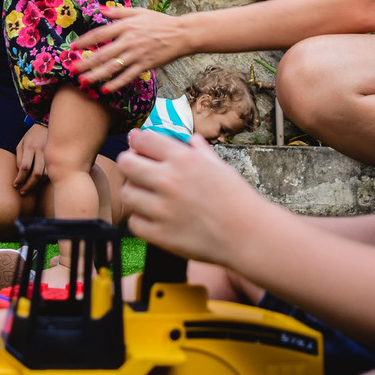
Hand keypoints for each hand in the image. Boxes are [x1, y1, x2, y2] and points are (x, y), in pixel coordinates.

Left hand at [13, 122, 47, 195]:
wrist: (47, 126)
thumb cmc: (31, 137)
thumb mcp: (21, 144)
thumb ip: (19, 158)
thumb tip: (20, 173)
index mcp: (30, 146)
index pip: (25, 166)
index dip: (20, 178)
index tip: (15, 185)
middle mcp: (41, 150)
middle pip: (36, 173)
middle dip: (28, 185)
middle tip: (22, 192)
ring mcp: (50, 154)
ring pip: (45, 174)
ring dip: (37, 184)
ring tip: (29, 189)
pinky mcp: (55, 157)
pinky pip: (51, 172)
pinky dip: (44, 180)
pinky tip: (38, 182)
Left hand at [71, 6, 183, 91]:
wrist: (181, 34)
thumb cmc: (159, 22)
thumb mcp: (138, 12)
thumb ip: (118, 11)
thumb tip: (99, 9)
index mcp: (126, 26)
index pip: (100, 34)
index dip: (85, 41)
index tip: (72, 47)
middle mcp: (129, 40)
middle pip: (103, 53)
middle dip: (86, 62)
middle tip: (72, 69)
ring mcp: (137, 54)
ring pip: (113, 67)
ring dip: (97, 75)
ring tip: (84, 81)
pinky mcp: (146, 64)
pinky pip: (128, 76)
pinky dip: (116, 83)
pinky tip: (105, 89)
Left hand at [118, 129, 260, 265]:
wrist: (248, 235)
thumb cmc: (237, 199)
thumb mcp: (220, 167)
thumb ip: (200, 151)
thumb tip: (192, 139)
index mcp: (183, 159)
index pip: (143, 140)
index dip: (138, 141)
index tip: (139, 147)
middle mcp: (169, 181)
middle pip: (126, 163)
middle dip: (129, 163)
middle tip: (137, 171)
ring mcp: (162, 209)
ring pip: (126, 193)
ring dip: (134, 193)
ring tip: (146, 197)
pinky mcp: (160, 235)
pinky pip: (134, 222)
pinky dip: (140, 220)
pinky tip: (153, 218)